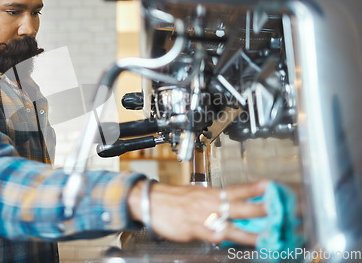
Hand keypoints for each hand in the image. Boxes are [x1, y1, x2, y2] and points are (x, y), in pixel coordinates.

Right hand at [127, 180, 267, 245]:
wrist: (150, 201)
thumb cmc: (173, 200)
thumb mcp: (196, 195)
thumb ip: (214, 203)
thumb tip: (231, 207)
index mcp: (210, 193)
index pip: (236, 190)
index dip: (253, 188)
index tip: (270, 185)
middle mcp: (209, 203)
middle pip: (238, 205)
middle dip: (259, 208)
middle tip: (276, 209)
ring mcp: (201, 216)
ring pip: (228, 225)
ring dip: (247, 232)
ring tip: (264, 237)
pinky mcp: (191, 229)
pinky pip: (209, 234)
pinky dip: (218, 237)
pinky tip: (228, 241)